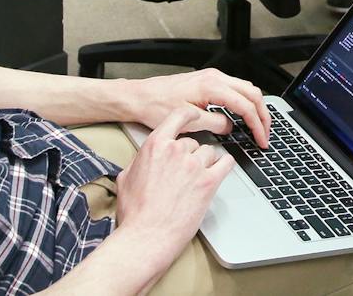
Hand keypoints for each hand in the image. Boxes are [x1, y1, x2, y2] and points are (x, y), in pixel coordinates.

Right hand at [114, 105, 234, 275]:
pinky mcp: (209, 181)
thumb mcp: (126, 178)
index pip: (179, 115)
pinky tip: (221, 170)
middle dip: (190, 155)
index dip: (190, 114)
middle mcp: (176, 151)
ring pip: (209, 152)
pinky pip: (226, 163)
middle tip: (184, 174)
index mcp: (155, 146)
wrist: (146, 237)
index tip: (195, 116)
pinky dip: (224, 165)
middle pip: (194, 142)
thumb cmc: (135, 213)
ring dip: (206, 163)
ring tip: (195, 180)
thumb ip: (138, 162)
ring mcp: (194, 165)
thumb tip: (141, 161)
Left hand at [125, 69, 270, 147]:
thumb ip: (214, 124)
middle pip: (252, 93)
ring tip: (258, 126)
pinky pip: (235, 88)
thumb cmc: (156, 106)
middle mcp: (214, 77)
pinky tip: (243, 114)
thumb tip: (230, 128)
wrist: (139, 97)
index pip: (245, 105)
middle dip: (262, 115)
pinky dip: (244, 101)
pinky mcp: (207, 80)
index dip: (257, 125)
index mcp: (212, 86)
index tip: (261, 139)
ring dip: (255, 107)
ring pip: (245, 88)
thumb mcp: (188, 122)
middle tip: (266, 134)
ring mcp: (211, 77)